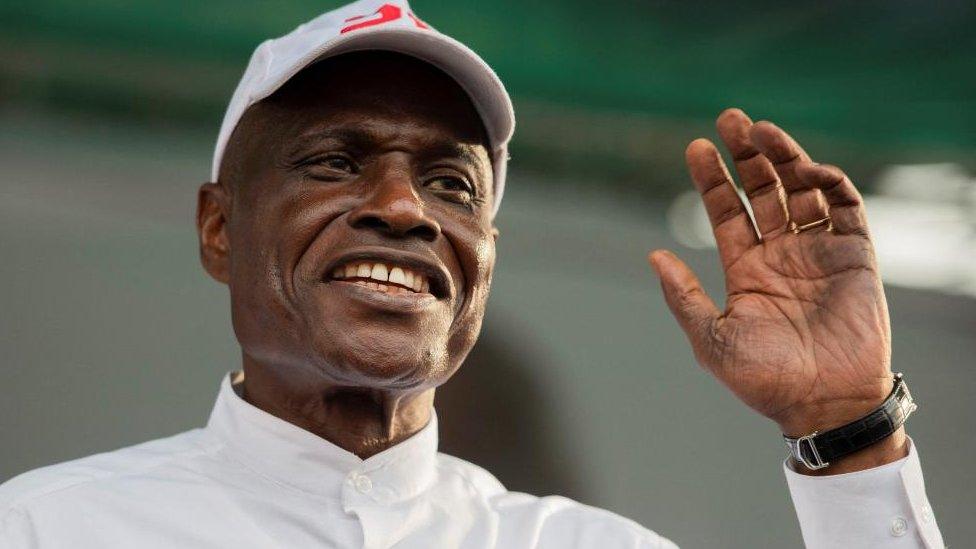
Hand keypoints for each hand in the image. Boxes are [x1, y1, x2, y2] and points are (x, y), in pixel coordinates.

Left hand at [649, 109, 906, 472]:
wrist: (823, 404)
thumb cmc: (763, 379)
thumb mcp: (710, 338)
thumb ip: (682, 296)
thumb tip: (652, 254)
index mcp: (746, 269)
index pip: (726, 212)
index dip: (711, 179)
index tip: (696, 147)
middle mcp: (780, 254)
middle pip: (762, 190)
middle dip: (746, 155)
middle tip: (730, 118)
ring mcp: (818, 251)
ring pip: (800, 190)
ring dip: (784, 157)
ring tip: (761, 130)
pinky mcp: (855, 255)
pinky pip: (844, 208)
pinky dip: (827, 183)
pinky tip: (805, 168)